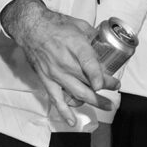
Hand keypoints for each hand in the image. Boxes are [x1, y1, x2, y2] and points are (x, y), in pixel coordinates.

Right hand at [1, 0, 118, 125]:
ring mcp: (55, 73)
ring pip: (77, 93)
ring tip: (107, 105)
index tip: (109, 83)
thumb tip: (106, 44)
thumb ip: (93, 36)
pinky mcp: (47, 80)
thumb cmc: (54, 25)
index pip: (88, 64)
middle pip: (87, 81)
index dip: (99, 76)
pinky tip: (72, 121)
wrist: (30, 27)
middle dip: (104, 89)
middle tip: (116, 89)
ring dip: (94, 101)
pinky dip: (64, 112)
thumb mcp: (78, 24)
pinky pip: (56, 99)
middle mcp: (64, 62)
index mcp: (74, 46)